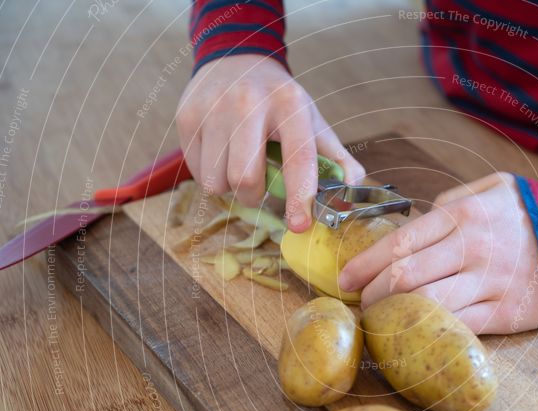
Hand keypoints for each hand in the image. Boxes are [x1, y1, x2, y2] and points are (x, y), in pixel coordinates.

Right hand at [176, 54, 363, 230]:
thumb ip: (337, 159)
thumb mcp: (312, 121)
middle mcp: (248, 102)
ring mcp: (212, 108)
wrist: (235, 57)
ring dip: (231, 189)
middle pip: (245, 178)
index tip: (300, 225)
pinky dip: (212, 176)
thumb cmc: (280, 102)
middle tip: (260, 190)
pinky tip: (221, 156)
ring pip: (217, 181)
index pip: (298, 159)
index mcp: (289, 104)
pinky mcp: (187, 117)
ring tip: (239, 167)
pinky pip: (197, 172)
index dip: (300, 197)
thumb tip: (350, 196)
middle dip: (255, 197)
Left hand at [339, 172, 537, 333]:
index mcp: (464, 216)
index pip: (399, 242)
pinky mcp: (505, 315)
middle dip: (371, 295)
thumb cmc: (535, 214)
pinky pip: (458, 328)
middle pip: (404, 278)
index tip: (344, 279)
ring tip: (379, 323)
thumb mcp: (497, 187)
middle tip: (358, 305)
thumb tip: (418, 219)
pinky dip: (431, 333)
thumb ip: (453, 198)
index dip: (364, 264)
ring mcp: (490, 284)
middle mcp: (472, 249)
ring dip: (394, 318)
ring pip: (427, 307)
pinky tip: (415, 336)